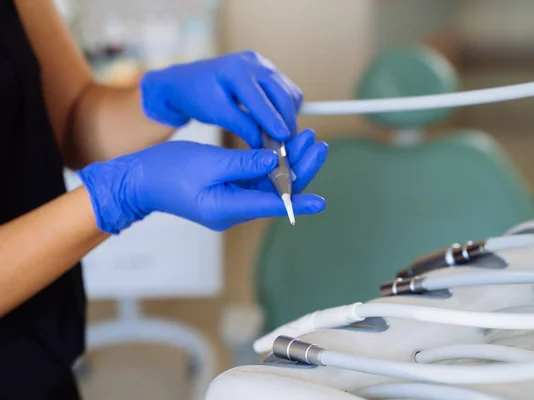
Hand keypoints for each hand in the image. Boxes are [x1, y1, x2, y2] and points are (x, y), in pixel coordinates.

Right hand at [77, 129, 326, 233]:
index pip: (271, 206)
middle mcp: (234, 209)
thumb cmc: (166, 172)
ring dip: (288, 162)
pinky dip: (271, 163)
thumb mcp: (207, 163)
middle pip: (277, 192)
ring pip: (270, 184)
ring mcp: (233, 201)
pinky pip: (258, 180)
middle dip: (299, 168)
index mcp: (228, 208)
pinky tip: (283, 146)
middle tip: (316, 144)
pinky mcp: (230, 191)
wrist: (141, 181)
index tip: (320, 202)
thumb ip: (243, 163)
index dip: (298, 201)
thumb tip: (274, 160)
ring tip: (307, 139)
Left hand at [140, 51, 302, 147]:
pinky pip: (286, 91)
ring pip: (289, 92)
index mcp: (236, 69)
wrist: (185, 82)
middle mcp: (253, 62)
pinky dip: (285, 109)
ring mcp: (262, 64)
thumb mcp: (216, 114)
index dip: (275, 121)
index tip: (284, 140)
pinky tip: (275, 124)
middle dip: (287, 121)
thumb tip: (266, 145)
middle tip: (286, 145)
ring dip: (289, 115)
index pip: (262, 99)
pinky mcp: (267, 70)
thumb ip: (243, 126)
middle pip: (283, 94)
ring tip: (279, 137)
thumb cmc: (196, 97)